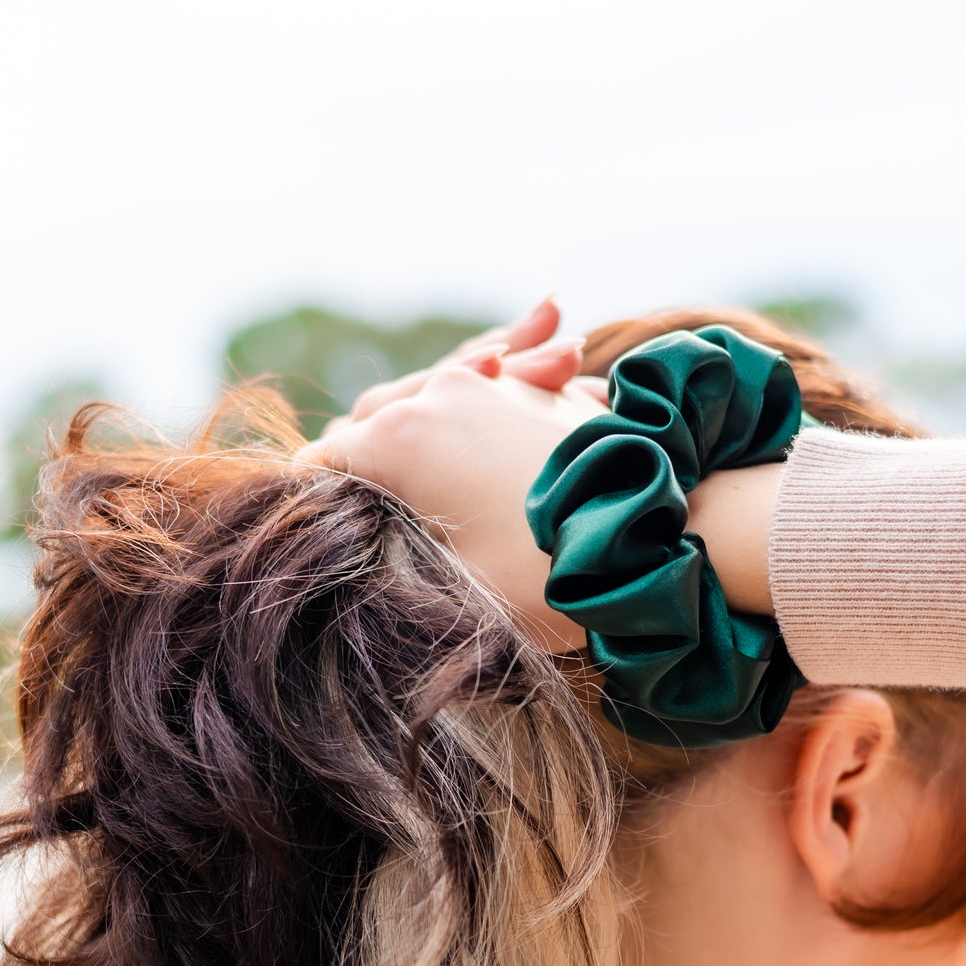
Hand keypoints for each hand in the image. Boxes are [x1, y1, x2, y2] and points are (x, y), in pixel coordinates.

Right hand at [298, 303, 604, 650]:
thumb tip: (366, 584)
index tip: (293, 523)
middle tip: (345, 473)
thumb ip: (403, 572)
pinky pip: (503, 378)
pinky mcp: (548, 389)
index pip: (323, 462)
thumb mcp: (458, 590)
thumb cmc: (552, 574)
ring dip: (427, 392)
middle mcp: (441, 395)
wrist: (671, 531)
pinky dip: (495, 379)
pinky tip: (507, 375)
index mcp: (399, 440)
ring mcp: (497, 386)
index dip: (303, 495)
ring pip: (441, 381)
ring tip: (415, 406)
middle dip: (358, 442)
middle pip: (376, 410)